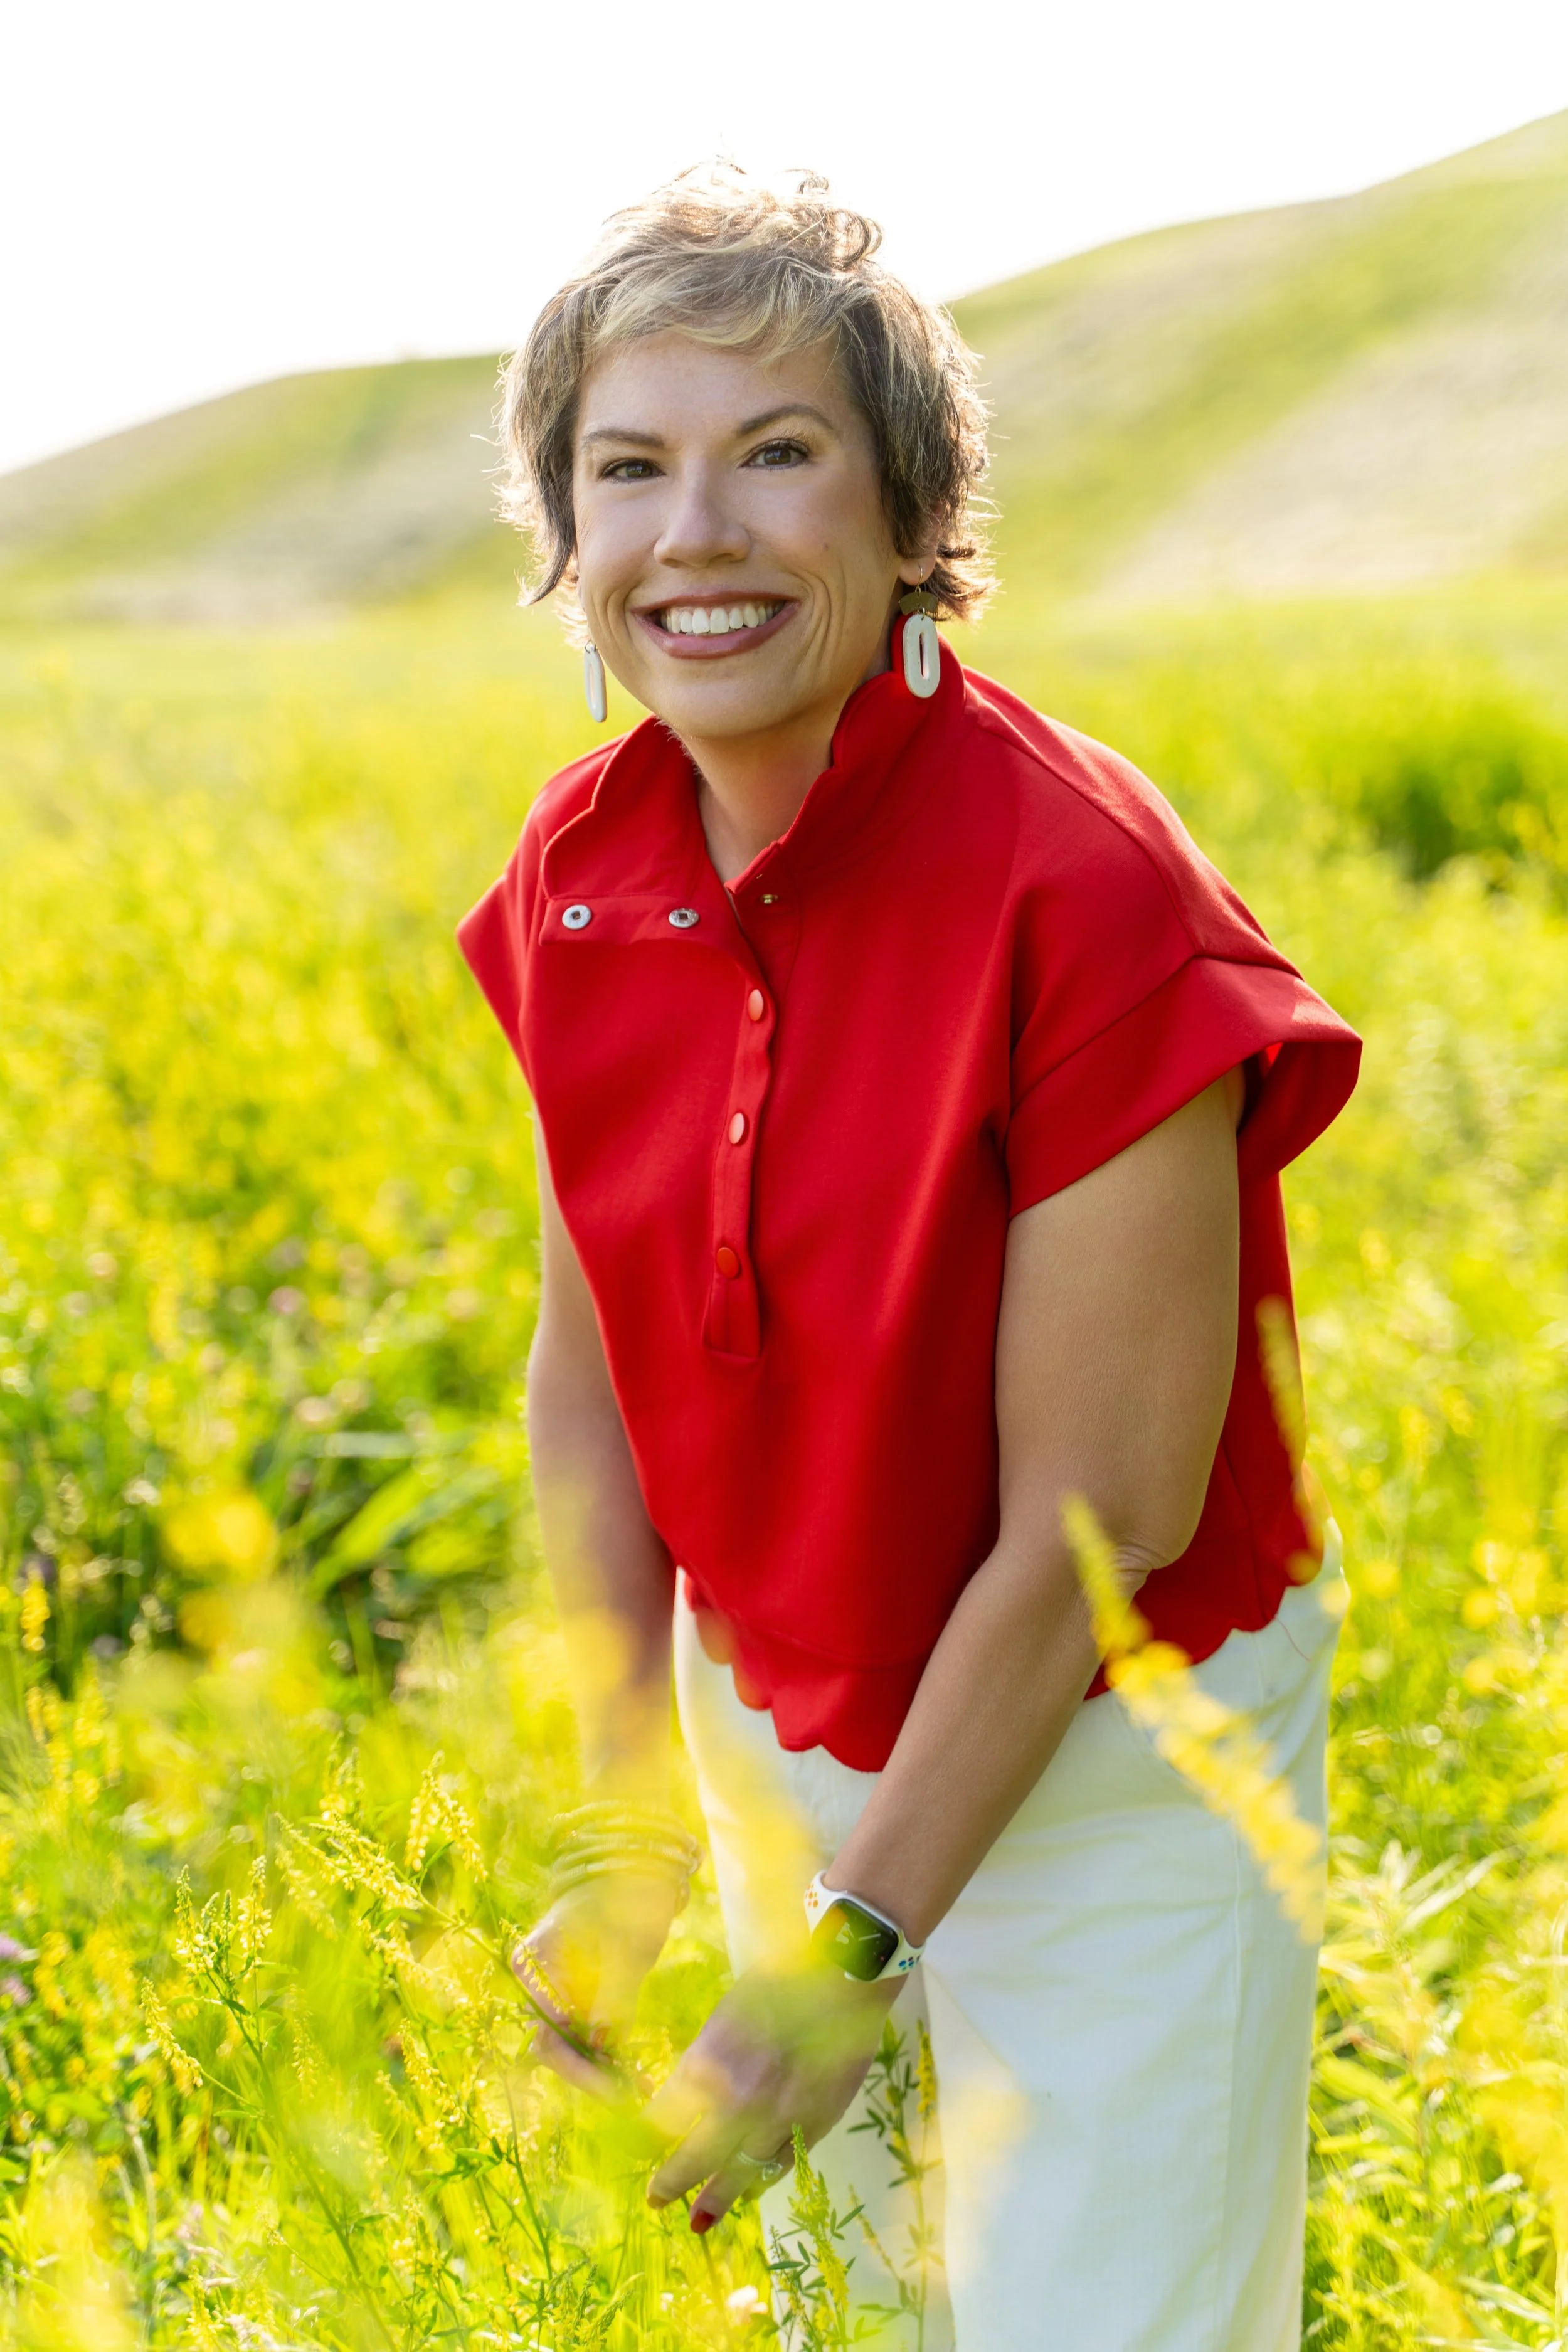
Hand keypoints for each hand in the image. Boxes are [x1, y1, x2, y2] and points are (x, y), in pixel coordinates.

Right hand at [513, 1869, 682, 2099]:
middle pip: (555, 2048)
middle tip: (634, 2097)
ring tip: (642, 2089)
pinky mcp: (580, 1999)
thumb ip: (613, 1995)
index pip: (549, 2033)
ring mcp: (556, 1992)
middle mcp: (537, 1983)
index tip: (619, 2090)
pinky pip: (588, 2038)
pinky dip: (610, 2058)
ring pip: (571, 2049)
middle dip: (592, 2076)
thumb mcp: (625, 1945)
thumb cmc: (626, 1895)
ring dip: (603, 2073)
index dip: (582, 2068)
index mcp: (535, 1965)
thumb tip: (602, 2044)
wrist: (637, 1868)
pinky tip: (638, 2077)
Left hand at [644, 1959, 902, 2229]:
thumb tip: (684, 2100)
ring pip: (737, 2174)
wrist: (844, 1978)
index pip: (661, 2119)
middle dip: (669, 2183)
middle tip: (655, 2199)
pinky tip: (749, 2192)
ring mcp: (776, 2119)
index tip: (638, 2149)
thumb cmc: (779, 1983)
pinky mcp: (813, 2125)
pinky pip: (779, 2166)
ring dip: (715, 2200)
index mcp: (706, 2064)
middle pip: (692, 2159)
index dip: (647, 2139)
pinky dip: (761, 2183)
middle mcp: (736, 2101)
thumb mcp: (724, 2017)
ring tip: (698, 2220)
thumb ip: (704, 2062)